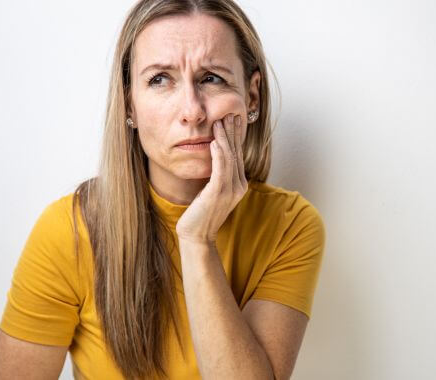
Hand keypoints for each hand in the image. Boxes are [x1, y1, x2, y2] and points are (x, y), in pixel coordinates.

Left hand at [176, 113, 247, 243]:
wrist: (197, 236)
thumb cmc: (201, 214)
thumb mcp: (211, 191)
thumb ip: (216, 176)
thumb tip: (214, 158)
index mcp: (239, 184)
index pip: (238, 155)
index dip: (236, 136)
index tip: (232, 120)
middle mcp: (239, 185)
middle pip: (236, 153)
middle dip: (233, 132)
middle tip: (230, 113)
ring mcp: (230, 190)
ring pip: (229, 158)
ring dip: (224, 138)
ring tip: (220, 122)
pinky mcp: (218, 193)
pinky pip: (220, 169)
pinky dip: (218, 153)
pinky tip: (214, 141)